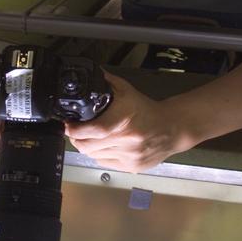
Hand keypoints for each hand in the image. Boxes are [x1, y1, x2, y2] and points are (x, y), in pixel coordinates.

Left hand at [64, 73, 185, 172]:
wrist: (172, 127)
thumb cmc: (148, 110)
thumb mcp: (126, 90)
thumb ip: (106, 82)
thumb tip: (90, 73)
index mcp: (122, 122)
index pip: (89, 131)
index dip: (74, 130)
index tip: (69, 125)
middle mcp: (126, 141)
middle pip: (87, 146)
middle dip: (77, 139)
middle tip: (76, 131)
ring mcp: (128, 156)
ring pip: (93, 156)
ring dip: (88, 147)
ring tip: (91, 137)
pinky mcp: (131, 166)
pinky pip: (104, 163)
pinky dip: (100, 155)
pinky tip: (105, 145)